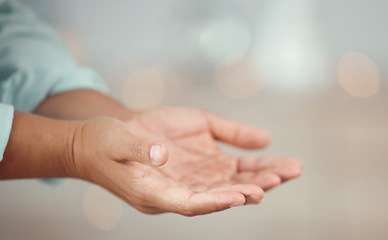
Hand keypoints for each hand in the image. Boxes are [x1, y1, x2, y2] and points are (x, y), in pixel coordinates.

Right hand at [72, 106, 300, 215]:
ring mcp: (187, 179)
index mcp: (153, 194)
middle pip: (218, 196)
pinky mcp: (194, 164)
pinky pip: (226, 168)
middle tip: (280, 178)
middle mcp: (175, 191)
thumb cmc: (103, 142)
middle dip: (250, 189)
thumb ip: (139, 148)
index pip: (189, 203)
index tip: (242, 196)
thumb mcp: (115, 141)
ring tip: (290, 169)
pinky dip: (250, 166)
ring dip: (258, 178)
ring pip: (228, 183)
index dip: (215, 201)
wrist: (102, 139)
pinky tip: (272, 160)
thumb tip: (163, 155)